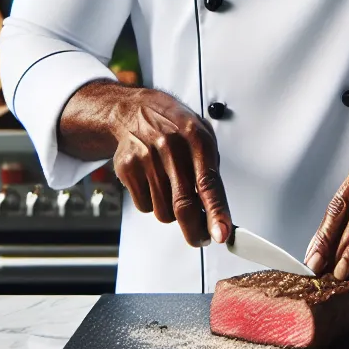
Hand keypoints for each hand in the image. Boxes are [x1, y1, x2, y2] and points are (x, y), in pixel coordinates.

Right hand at [59, 81, 231, 247]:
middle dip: (195, 230)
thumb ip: (211, 171)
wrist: (134, 111)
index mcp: (196, 137)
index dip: (216, 211)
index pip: (208, 183)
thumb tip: (219, 213)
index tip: (221, 233)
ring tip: (172, 192)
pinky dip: (152, 204)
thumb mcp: (202, 137)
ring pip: (163, 212)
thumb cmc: (174, 127)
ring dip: (172, 214)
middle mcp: (170, 147)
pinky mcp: (127, 168)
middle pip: (183, 205)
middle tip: (202, 238)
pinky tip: (153, 184)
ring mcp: (146, 158)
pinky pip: (144, 206)